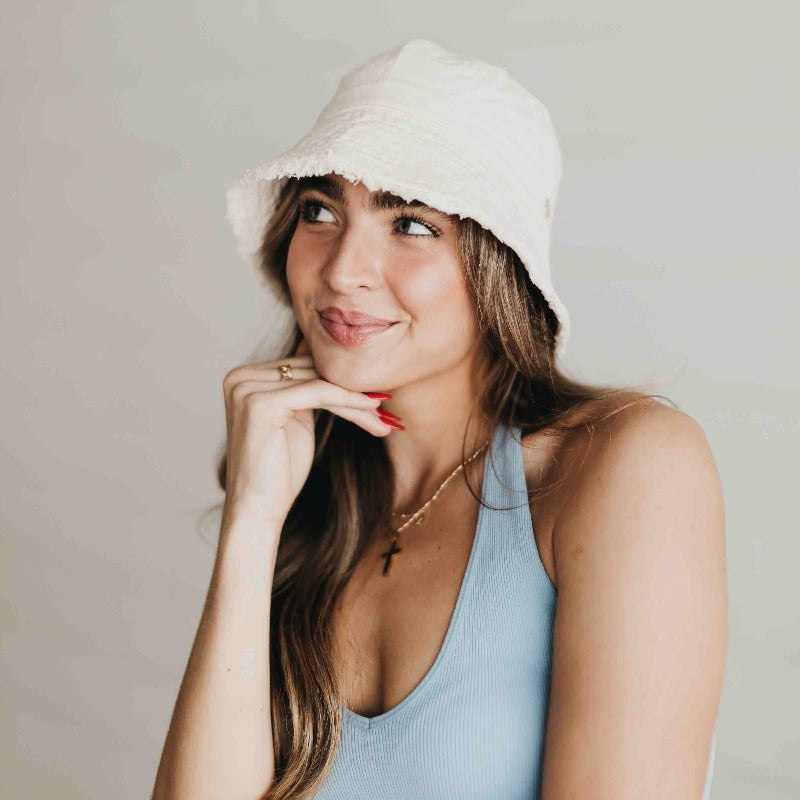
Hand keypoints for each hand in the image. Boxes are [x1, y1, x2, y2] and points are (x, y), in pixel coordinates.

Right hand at [221, 337, 391, 525]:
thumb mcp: (296, 419)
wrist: (258, 509)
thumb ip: (305, 387)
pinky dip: (348, 401)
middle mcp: (240, 378)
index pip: (304, 368)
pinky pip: (318, 392)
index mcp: (244, 378)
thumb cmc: (279, 471)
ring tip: (384, 417)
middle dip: (352, 392)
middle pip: (312, 373)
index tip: (376, 397)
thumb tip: (327, 356)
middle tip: (386, 410)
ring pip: (319, 383)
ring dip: (356, 400)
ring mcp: (247, 388)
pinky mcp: (262, 403)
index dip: (341, 383)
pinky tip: (372, 411)